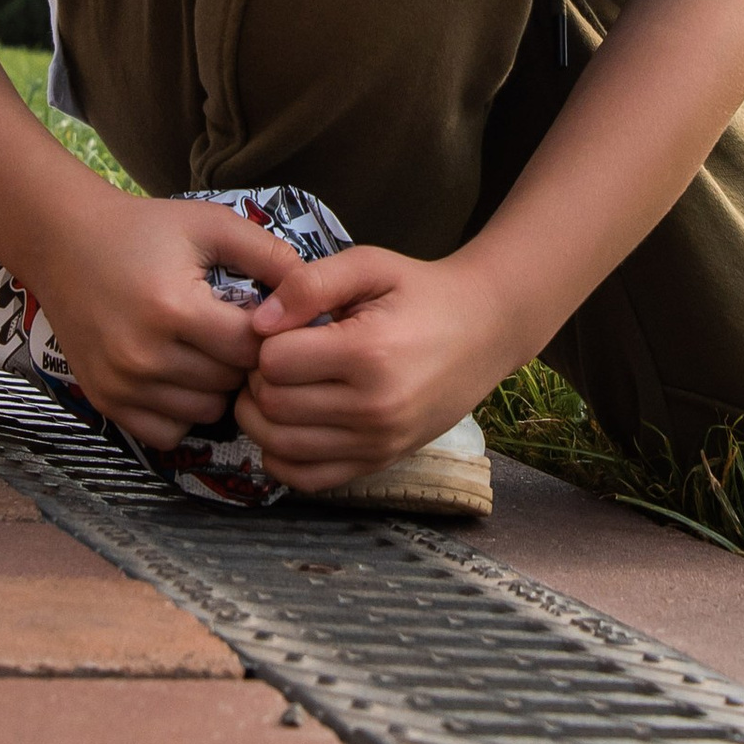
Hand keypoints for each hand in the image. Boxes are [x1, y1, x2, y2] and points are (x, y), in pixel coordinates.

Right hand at [37, 193, 308, 450]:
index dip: (267, 335)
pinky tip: (181, 376)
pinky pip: (167, 433)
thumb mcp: (209, 225)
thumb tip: (317, 290)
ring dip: (216, 389)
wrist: (65, 242)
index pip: (251, 348)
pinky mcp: (105, 400)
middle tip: (236, 333)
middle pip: (230, 383)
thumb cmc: (143, 229)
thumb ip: (268, 254)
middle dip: (243, 362)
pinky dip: (182, 413)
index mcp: (174, 309)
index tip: (262, 317)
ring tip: (208, 352)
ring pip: (205, 413)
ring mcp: (121, 383)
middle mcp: (144, 355)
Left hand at [238, 242, 512, 490]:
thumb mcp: (370, 265)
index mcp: (368, 354)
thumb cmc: (422, 292)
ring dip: (262, 416)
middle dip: (258, 377)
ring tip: (280, 385)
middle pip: (272, 405)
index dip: (264, 340)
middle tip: (278, 355)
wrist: (485, 329)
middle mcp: (374, 408)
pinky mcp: (380, 462)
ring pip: (280, 445)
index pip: (274, 362)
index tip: (281, 327)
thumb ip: (309, 283)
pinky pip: (308, 479)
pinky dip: (283, 456)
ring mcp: (378, 443)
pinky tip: (291, 424)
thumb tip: (258, 322)